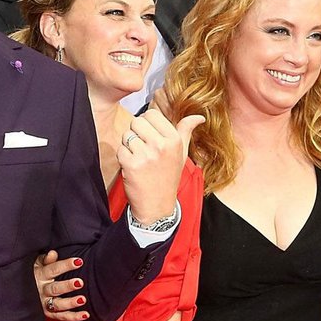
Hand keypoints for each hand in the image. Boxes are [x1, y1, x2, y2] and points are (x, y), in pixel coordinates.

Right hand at [33, 249, 88, 320]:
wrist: (20, 291)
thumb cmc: (34, 273)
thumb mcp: (36, 264)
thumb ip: (45, 259)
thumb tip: (53, 253)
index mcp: (40, 275)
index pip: (53, 269)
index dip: (66, 265)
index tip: (79, 262)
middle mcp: (42, 290)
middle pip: (55, 288)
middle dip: (67, 286)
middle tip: (80, 282)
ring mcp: (44, 303)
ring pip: (58, 304)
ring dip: (70, 303)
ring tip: (82, 300)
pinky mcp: (48, 313)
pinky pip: (61, 316)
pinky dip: (73, 317)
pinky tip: (85, 315)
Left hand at [118, 105, 203, 223]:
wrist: (157, 205)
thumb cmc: (168, 177)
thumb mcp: (181, 154)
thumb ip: (186, 132)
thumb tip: (199, 117)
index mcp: (174, 140)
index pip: (151, 114)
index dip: (146, 123)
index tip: (149, 135)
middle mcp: (161, 145)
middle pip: (136, 122)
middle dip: (136, 133)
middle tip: (142, 147)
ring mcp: (146, 155)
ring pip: (127, 135)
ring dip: (128, 145)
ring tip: (139, 158)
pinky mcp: (131, 164)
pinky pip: (120, 149)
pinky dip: (123, 157)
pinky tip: (132, 167)